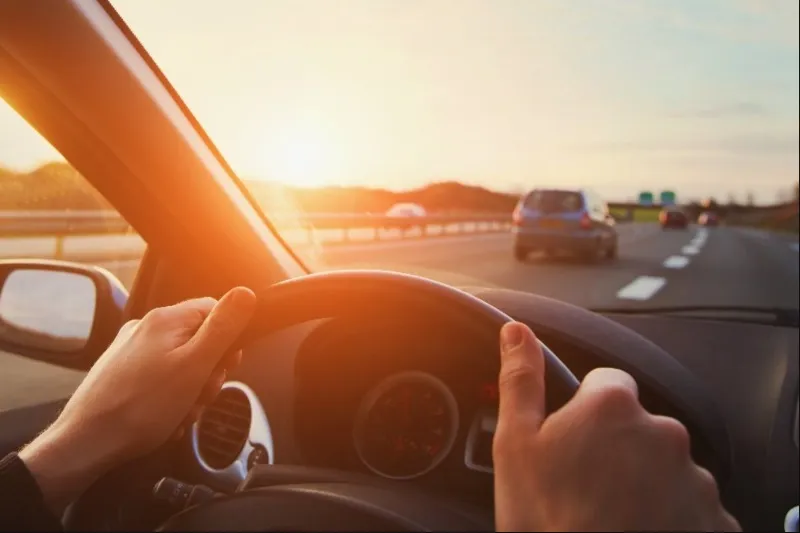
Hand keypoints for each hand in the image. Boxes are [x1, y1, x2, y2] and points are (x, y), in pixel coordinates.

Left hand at [19, 287, 256, 514]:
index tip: (226, 366)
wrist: (87, 442)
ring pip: (181, 363)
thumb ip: (222, 328)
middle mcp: (145, 328)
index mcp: (165, 319)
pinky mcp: (121, 372)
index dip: (228, 340)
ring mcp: (130, 350)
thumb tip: (245, 293)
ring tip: (181, 413)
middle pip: (199, 340)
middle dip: (208, 372)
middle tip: (201, 396)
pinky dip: (170, 399)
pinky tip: (166, 418)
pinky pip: (160, 379)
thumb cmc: (141, 407)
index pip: (214, 310)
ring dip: (190, 390)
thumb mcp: (195, 366)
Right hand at [492, 321, 740, 531]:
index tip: (574, 442)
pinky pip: (691, 506)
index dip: (585, 411)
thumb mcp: (516, 445)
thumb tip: (517, 333)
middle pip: (638, 426)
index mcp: (612, 407)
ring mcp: (694, 479)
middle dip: (617, 448)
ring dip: (645, 483)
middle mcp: (663, 433)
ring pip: (665, 467)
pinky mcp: (714, 520)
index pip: (606, 384)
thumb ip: (522, 380)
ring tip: (611, 515)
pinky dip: (671, 516)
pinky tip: (638, 530)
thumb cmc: (547, 521)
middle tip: (587, 485)